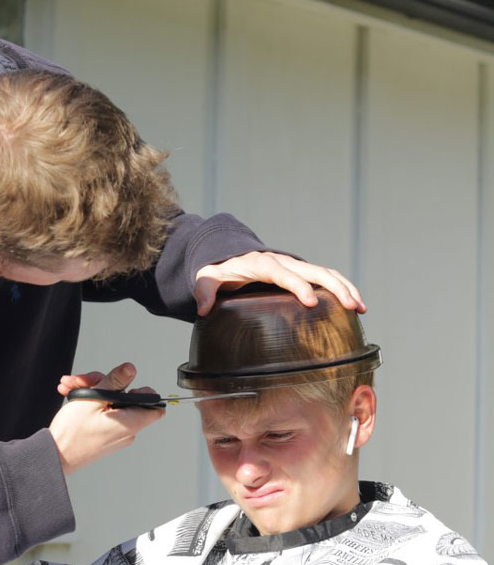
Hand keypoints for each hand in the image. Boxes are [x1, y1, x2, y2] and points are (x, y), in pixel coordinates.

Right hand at [49, 362, 163, 475]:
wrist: (56, 455)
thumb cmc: (72, 433)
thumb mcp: (94, 398)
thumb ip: (115, 381)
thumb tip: (131, 369)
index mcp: (130, 422)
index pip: (155, 406)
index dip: (143, 391)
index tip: (125, 385)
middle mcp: (127, 430)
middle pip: (126, 398)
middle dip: (104, 384)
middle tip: (84, 382)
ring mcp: (116, 433)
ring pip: (111, 403)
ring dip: (92, 391)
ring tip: (72, 388)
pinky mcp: (105, 435)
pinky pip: (104, 414)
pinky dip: (91, 403)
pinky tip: (74, 396)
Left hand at [194, 251, 365, 316]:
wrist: (226, 255)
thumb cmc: (218, 270)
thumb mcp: (206, 279)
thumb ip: (204, 291)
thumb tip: (203, 309)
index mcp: (261, 264)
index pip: (283, 274)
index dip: (298, 286)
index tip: (311, 302)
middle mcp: (283, 262)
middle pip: (313, 271)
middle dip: (334, 287)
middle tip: (350, 306)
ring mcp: (294, 266)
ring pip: (325, 273)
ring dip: (345, 288)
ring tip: (361, 308)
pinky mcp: (301, 273)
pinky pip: (325, 278)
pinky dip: (342, 288)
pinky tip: (355, 306)